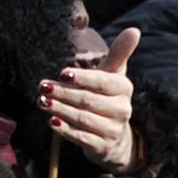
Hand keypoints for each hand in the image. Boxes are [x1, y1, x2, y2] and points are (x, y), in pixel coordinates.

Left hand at [41, 28, 141, 169]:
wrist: (114, 137)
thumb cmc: (107, 98)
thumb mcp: (113, 75)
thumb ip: (119, 53)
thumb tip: (134, 30)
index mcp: (123, 89)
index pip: (102, 82)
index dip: (82, 78)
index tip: (62, 73)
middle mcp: (122, 110)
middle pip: (88, 100)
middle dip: (63, 93)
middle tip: (43, 87)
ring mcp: (113, 130)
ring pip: (83, 119)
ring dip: (60, 110)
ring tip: (42, 102)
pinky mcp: (103, 147)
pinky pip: (82, 138)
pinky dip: (66, 131)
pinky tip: (53, 123)